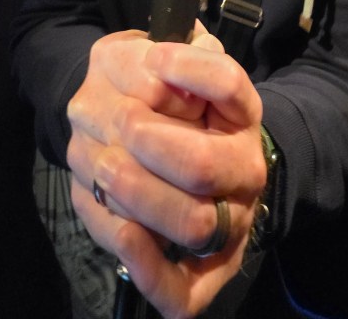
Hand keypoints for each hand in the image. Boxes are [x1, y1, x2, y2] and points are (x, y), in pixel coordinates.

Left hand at [67, 24, 266, 317]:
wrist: (179, 151)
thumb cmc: (167, 103)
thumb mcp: (165, 64)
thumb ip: (161, 60)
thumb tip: (156, 66)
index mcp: (240, 114)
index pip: (227, 84)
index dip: (189, 70)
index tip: (156, 58)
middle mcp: (243, 168)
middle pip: (202, 164)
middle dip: (147, 142)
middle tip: (120, 122)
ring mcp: (226, 221)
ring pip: (191, 222)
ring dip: (133, 191)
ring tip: (104, 163)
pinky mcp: (202, 272)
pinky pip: (182, 290)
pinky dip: (147, 263)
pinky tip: (127, 234)